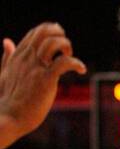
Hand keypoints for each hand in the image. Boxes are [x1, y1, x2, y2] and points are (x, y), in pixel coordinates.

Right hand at [0, 23, 85, 146]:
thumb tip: (7, 41)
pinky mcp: (45, 80)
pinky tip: (81, 69)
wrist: (8, 118)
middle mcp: (27, 58)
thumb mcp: (4, 73)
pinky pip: (63, 63)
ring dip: (67, 46)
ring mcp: (36, 68)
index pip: (35, 33)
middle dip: (59, 34)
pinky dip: (76, 63)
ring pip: (53, 42)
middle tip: (66, 48)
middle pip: (44, 31)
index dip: (50, 31)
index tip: (59, 38)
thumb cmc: (7, 100)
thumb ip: (7, 57)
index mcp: (19, 56)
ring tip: (71, 57)